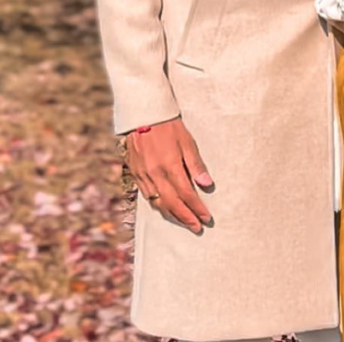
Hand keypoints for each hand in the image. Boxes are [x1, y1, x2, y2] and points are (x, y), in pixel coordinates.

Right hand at [125, 117, 212, 232]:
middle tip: (197, 227)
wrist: (143, 116)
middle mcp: (155, 175)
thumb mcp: (186, 141)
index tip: (206, 218)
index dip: (197, 208)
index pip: (187, 194)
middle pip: (172, 204)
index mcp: (170, 166)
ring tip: (184, 221)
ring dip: (172, 215)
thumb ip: (196, 164)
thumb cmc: (169, 127)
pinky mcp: (136, 174)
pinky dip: (159, 206)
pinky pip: (148, 196)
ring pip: (158, 203)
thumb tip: (208, 184)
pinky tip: (166, 209)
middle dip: (186, 218)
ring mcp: (143, 176)